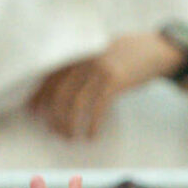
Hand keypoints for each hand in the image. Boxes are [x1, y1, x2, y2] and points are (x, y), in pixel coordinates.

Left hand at [29, 31, 182, 140]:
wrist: (155, 50)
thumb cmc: (125, 56)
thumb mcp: (99, 54)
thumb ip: (80, 66)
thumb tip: (60, 93)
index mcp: (78, 54)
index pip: (50, 77)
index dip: (39, 96)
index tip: (32, 112)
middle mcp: (84, 60)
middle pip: (59, 93)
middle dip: (54, 116)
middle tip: (54, 132)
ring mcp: (99, 70)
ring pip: (76, 103)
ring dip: (70, 124)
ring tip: (70, 138)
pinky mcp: (115, 81)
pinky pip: (97, 108)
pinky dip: (92, 125)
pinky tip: (91, 136)